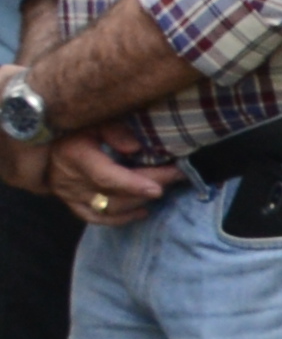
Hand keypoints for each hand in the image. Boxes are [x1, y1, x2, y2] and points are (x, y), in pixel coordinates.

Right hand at [43, 130, 173, 225]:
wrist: (46, 142)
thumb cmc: (77, 126)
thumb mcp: (95, 120)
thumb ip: (115, 131)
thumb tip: (136, 148)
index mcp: (76, 156)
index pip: (106, 177)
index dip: (133, 184)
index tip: (159, 187)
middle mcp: (71, 180)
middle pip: (114, 193)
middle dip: (150, 185)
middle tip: (179, 175)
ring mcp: (70, 195)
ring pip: (108, 208)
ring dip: (139, 201)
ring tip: (165, 187)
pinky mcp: (72, 203)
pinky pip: (96, 218)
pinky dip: (120, 218)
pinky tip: (143, 212)